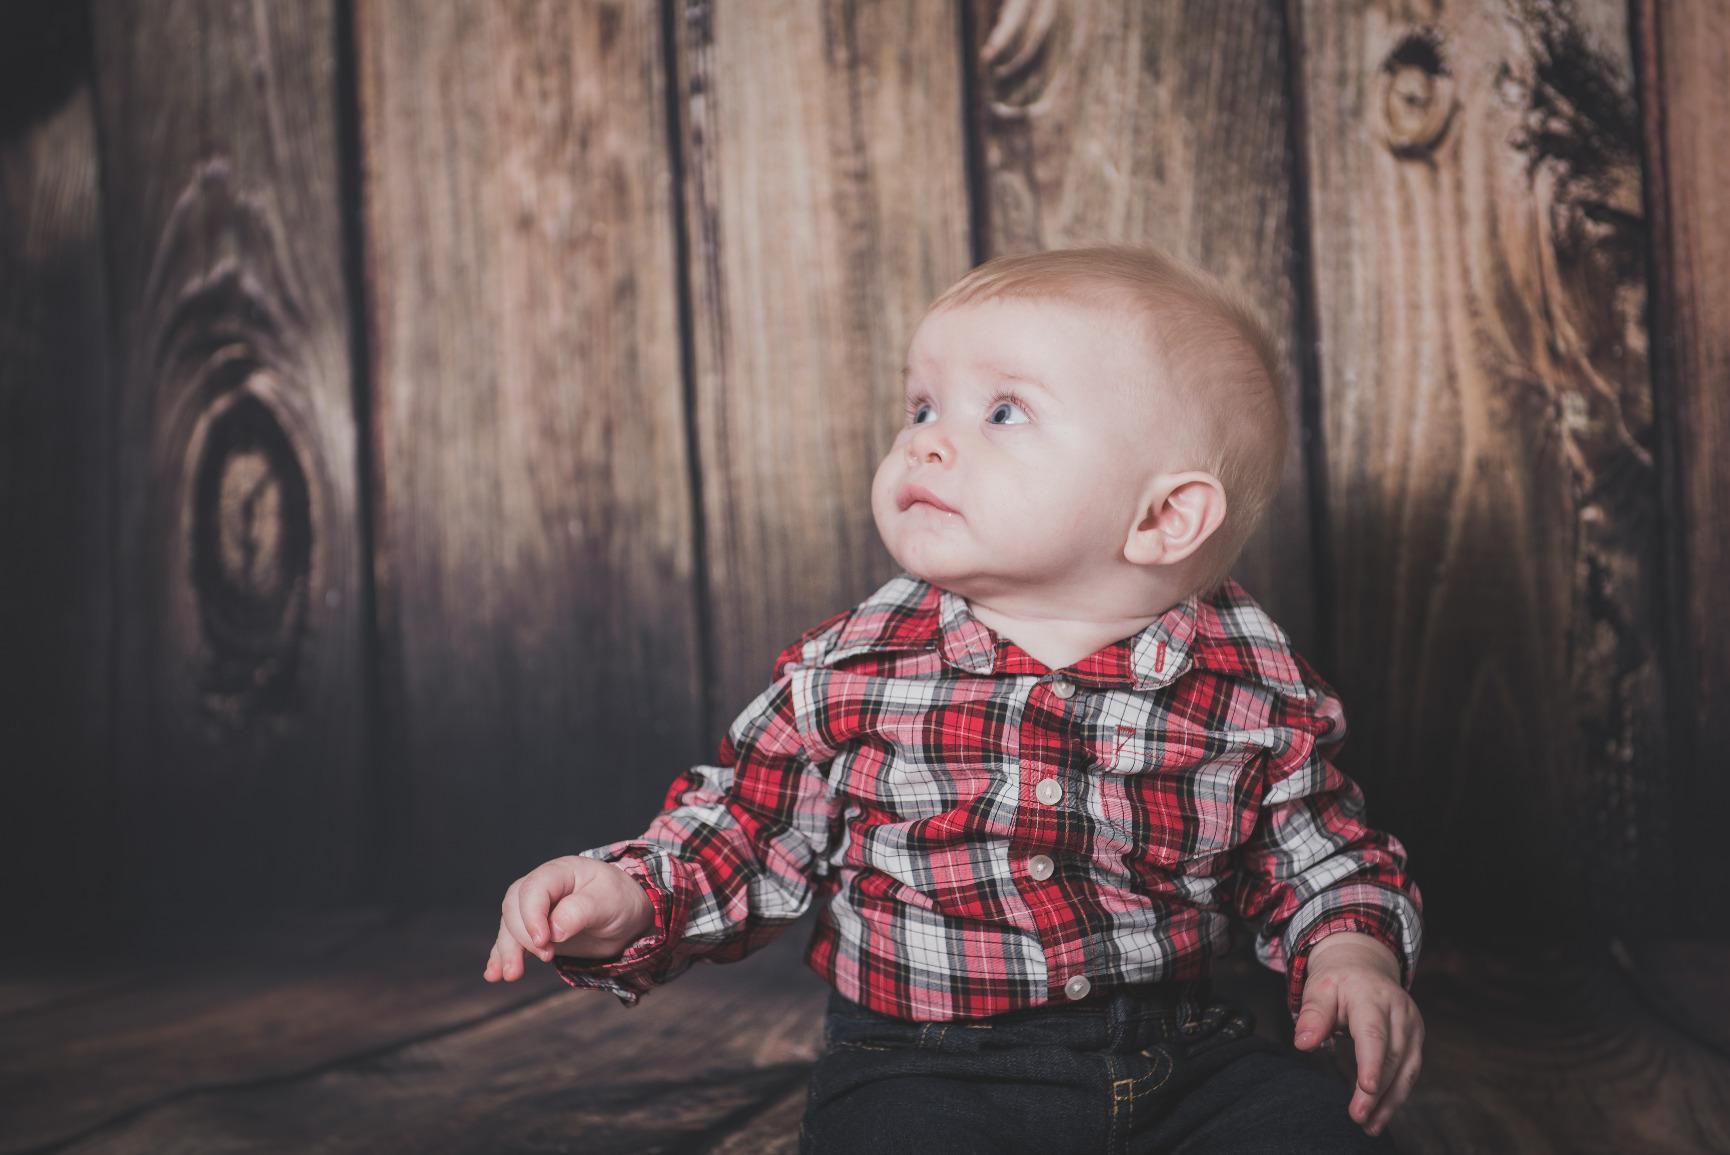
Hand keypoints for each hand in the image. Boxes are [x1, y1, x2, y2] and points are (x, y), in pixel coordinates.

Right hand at [483, 855, 655, 982]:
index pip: (534, 889)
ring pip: (509, 926)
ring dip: (506, 950)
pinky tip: (495, 974)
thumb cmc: (619, 900)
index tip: (545, 940)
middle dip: (521, 935)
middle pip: (515, 907)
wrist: (627, 914)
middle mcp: (541, 888)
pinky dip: (502, 956)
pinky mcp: (535, 931)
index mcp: (560, 872)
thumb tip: (554, 930)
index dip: (533, 915)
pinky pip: (511, 940)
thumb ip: (581, 911)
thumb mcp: (608, 902)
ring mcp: (535, 910)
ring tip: (510, 975)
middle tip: (545, 957)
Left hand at [1292, 932, 1422, 1137]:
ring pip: (1406, 1069)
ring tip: (1370, 1126)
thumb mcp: (1319, 987)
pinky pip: (1409, 1072)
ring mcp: (1412, 1026)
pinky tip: (1381, 1114)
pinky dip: (1396, 1095)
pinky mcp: (1416, 1040)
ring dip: (1390, 1101)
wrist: (1365, 966)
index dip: (1371, 1062)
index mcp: (1372, 996)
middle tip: (1358, 1117)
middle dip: (1376, 1091)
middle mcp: (1399, 1012)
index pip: (1374, 1033)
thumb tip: (1303, 1044)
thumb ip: (1312, 1015)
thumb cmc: (1338, 980)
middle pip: (1391, 1056)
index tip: (1365, 1087)